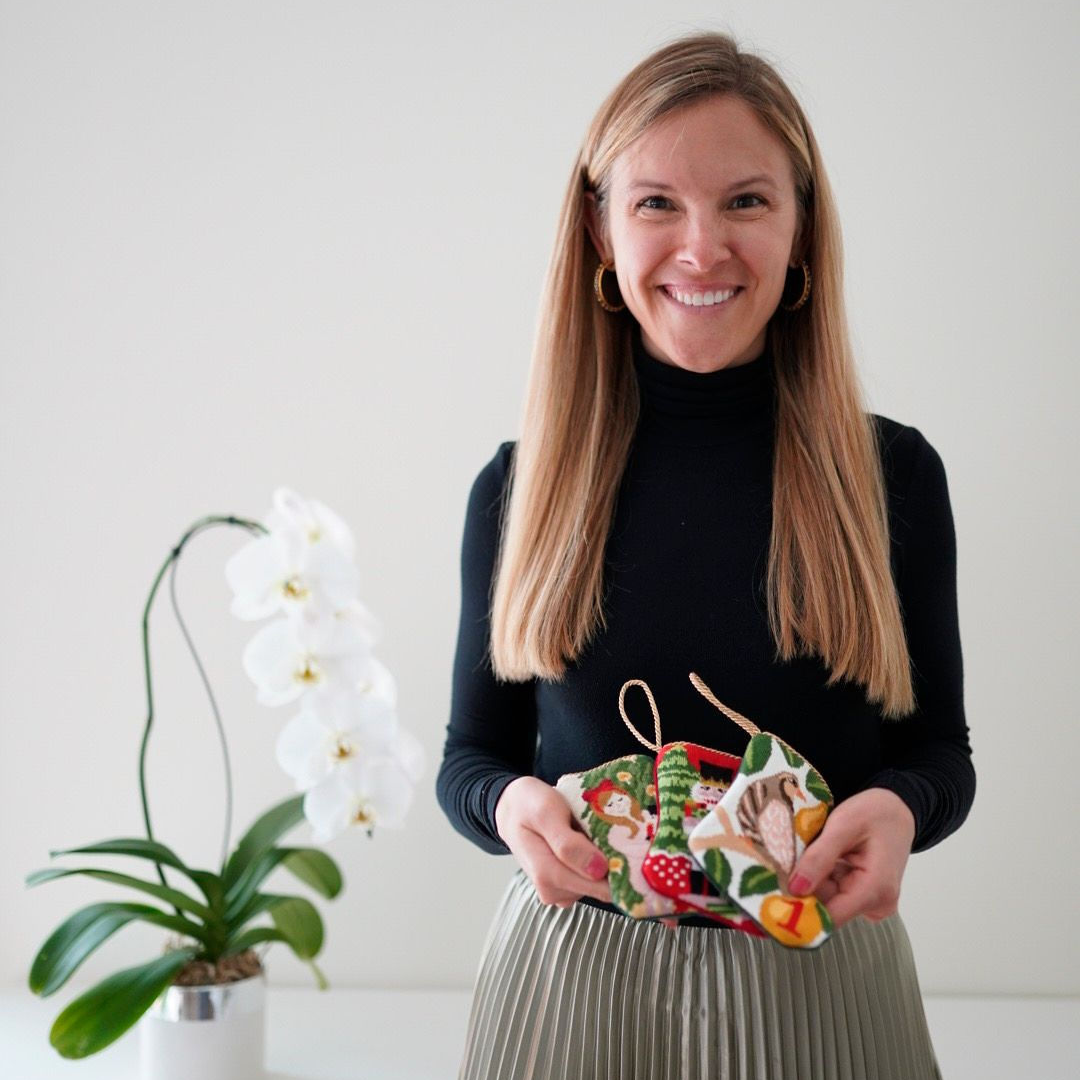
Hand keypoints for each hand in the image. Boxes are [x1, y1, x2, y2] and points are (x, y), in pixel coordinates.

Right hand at [495, 776, 612, 908]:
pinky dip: (598, 860)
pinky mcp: (567, 886)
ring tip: (591, 832)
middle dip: (611, 861)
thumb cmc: (528, 806)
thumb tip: (598, 870)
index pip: (598, 886)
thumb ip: (567, 844)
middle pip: (602, 886)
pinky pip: (594, 879)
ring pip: (600, 883)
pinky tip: (588, 841)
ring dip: (604, 859)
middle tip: (606, 829)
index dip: (618, 868)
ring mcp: (561, 890)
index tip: (628, 845)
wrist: (513, 807)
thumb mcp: (546, 813)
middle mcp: (553, 891)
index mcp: (547, 875)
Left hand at [787, 788, 915, 928]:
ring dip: (810, 878)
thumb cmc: (874, 812)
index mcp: (876, 890)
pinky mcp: (863, 897)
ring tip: (803, 852)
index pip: (831, 916)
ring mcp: (871, 903)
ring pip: (826, 898)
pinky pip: (832, 892)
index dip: (799, 908)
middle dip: (802, 886)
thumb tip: (795, 889)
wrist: (896, 809)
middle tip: (782, 861)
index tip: (771, 894)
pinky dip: (820, 876)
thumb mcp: (844, 825)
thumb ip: (820, 857)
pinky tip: (817, 857)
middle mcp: (876, 904)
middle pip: (826, 906)